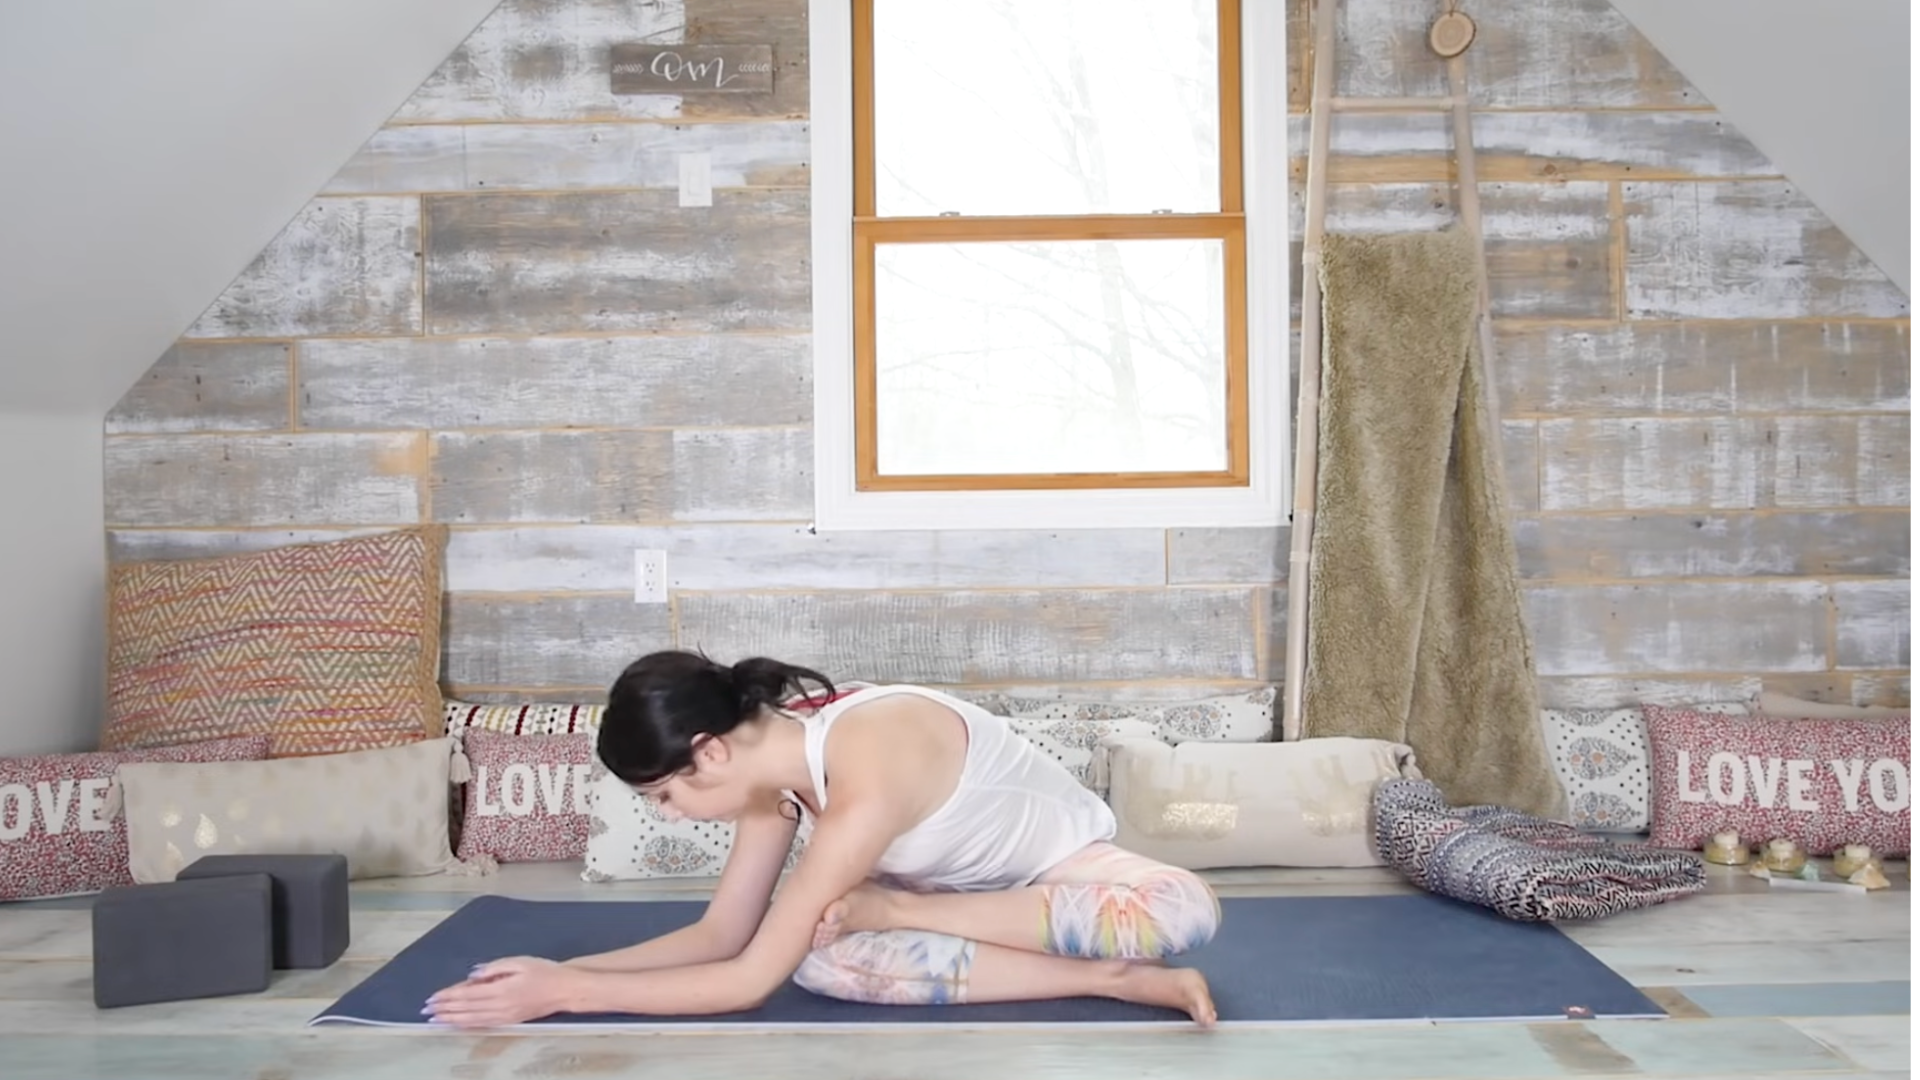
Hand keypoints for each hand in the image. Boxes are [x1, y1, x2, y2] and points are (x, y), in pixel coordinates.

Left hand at [425, 956, 578, 1027]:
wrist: (565, 990)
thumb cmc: (544, 972)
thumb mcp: (519, 961)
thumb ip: (494, 968)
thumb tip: (473, 975)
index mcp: (501, 989)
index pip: (468, 994)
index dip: (449, 996)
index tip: (433, 997)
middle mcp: (500, 1006)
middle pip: (466, 1008)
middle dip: (445, 1009)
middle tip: (426, 1010)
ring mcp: (505, 1016)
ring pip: (472, 1020)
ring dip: (452, 1019)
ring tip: (436, 1019)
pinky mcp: (510, 1021)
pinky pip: (483, 1024)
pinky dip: (467, 1025)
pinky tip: (458, 1024)